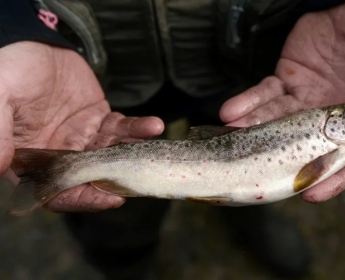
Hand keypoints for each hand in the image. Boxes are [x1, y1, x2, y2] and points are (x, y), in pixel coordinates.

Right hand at [0, 42, 163, 212]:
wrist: (31, 44)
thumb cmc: (8, 71)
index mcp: (33, 160)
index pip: (59, 191)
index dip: (84, 199)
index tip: (111, 199)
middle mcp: (61, 154)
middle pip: (93, 177)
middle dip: (120, 178)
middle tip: (143, 175)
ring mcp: (83, 138)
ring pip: (113, 154)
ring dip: (135, 152)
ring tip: (152, 143)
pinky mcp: (100, 120)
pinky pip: (122, 129)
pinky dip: (138, 129)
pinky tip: (153, 126)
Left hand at [220, 0, 344, 201]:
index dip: (333, 177)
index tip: (312, 195)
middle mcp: (330, 115)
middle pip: (303, 146)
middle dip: (279, 160)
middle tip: (258, 172)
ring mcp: (305, 98)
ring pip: (276, 122)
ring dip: (253, 132)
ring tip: (233, 138)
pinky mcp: (286, 79)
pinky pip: (263, 94)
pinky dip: (246, 104)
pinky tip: (230, 113)